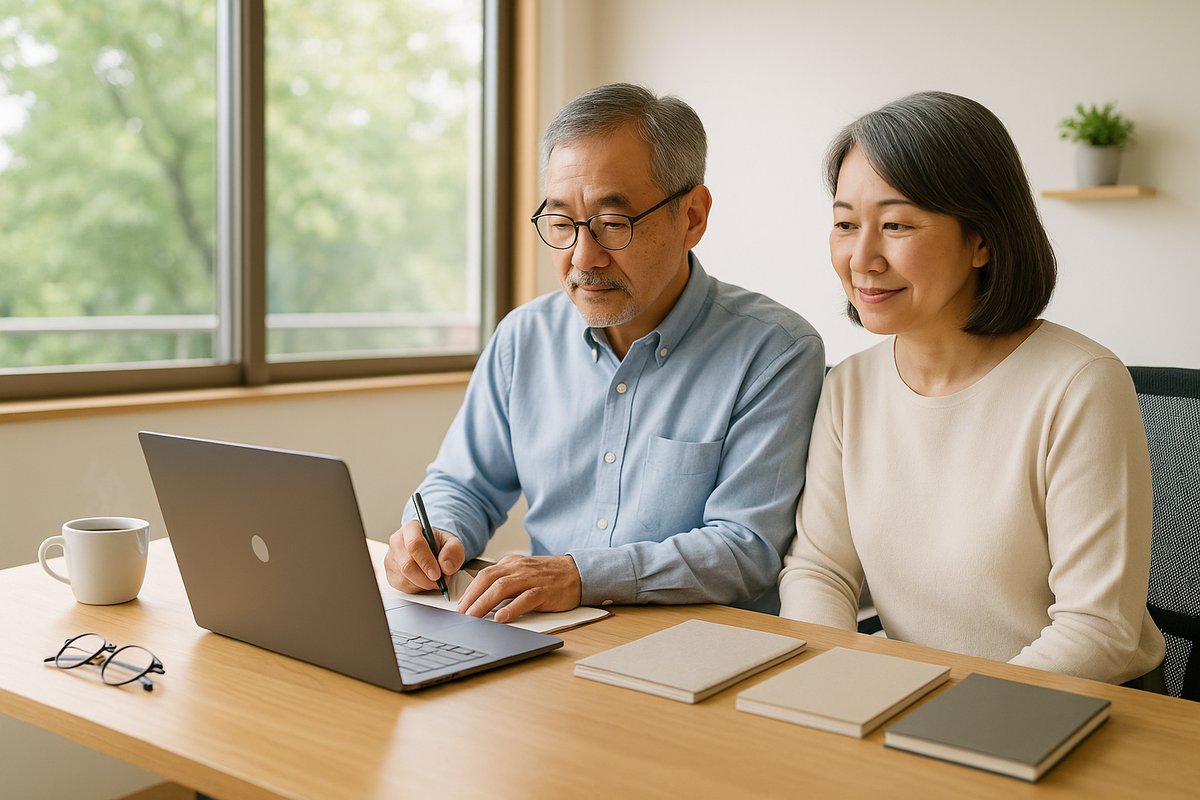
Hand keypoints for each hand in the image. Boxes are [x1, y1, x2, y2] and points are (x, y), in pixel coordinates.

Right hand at [384, 519, 465, 592]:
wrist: (432, 550)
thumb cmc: (440, 545)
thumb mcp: (452, 543)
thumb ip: (453, 551)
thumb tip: (446, 566)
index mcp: (411, 528)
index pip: (414, 545)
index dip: (426, 562)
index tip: (437, 574)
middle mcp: (397, 542)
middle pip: (407, 565)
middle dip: (426, 578)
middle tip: (439, 581)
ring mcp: (391, 558)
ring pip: (404, 578)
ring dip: (423, 584)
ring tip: (434, 578)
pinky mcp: (390, 573)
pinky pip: (402, 586)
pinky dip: (417, 588)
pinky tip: (424, 580)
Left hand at [456, 554, 580, 622]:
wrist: (577, 572)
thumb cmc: (548, 576)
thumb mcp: (523, 572)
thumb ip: (505, 580)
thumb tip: (481, 598)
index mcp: (511, 564)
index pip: (484, 575)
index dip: (469, 591)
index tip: (459, 606)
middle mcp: (518, 568)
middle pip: (488, 580)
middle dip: (471, 597)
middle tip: (461, 613)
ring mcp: (531, 579)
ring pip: (502, 588)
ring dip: (484, 603)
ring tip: (473, 617)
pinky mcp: (544, 591)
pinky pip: (525, 598)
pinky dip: (511, 608)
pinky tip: (501, 618)